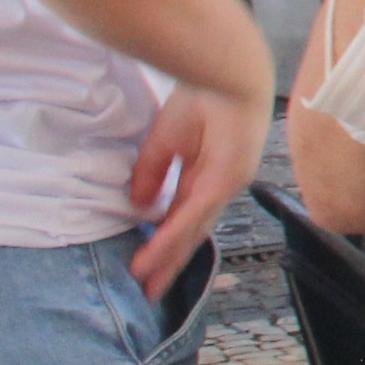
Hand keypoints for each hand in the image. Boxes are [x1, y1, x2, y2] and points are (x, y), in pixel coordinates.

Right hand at [127, 71, 267, 295]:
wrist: (225, 72)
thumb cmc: (202, 97)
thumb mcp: (166, 140)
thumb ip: (152, 173)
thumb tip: (139, 207)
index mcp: (206, 175)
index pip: (184, 217)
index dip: (165, 242)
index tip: (146, 266)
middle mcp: (218, 185)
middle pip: (192, 233)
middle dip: (170, 263)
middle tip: (150, 292)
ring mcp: (225, 184)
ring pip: (193, 231)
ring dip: (169, 259)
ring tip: (148, 285)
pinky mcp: (226, 179)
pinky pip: (193, 214)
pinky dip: (172, 237)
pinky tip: (156, 256)